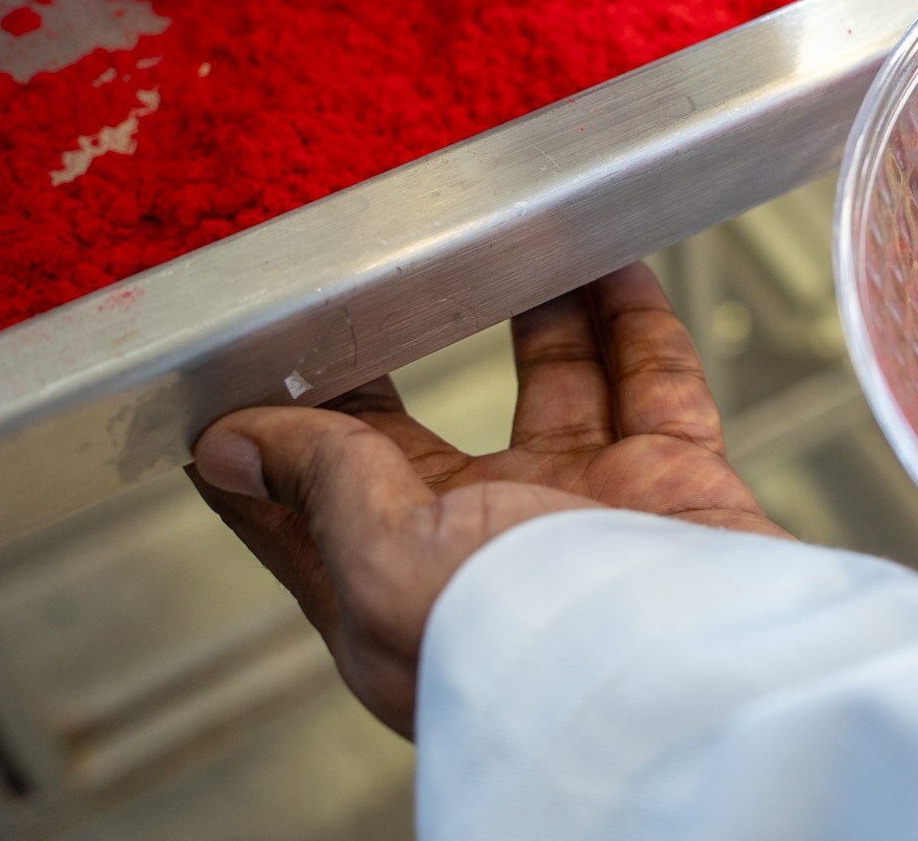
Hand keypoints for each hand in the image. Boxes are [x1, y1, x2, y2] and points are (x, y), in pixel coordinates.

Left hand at [190, 264, 786, 736]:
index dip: (281, 432)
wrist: (685, 673)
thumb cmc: (526, 644)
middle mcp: (492, 548)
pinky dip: (636, 320)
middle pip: (435, 432)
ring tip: (510, 244)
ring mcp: (587, 510)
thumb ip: (321, 484)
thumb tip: (233, 446)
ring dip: (538, 313)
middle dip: (410, 350)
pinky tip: (609, 263)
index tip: (254, 360)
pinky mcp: (673, 482)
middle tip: (387, 273)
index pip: (316, 499)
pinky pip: (654, 381)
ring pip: (556, 387)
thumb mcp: (379, 559)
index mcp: (401, 585)